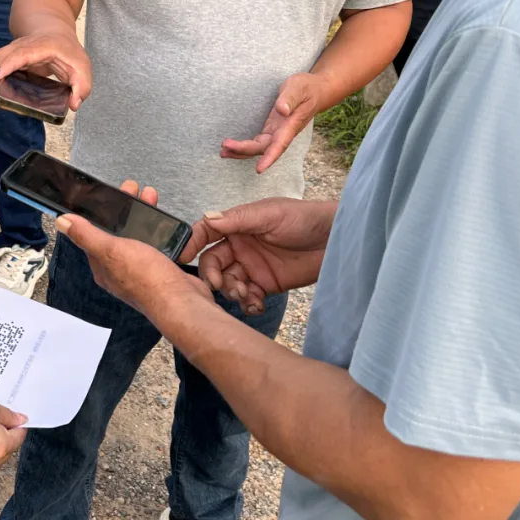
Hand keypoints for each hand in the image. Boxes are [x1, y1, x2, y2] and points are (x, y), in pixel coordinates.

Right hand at [0, 33, 91, 110]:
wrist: (56, 34)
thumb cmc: (69, 53)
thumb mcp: (82, 68)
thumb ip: (82, 87)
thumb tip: (73, 105)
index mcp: (43, 47)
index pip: (22, 53)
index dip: (9, 64)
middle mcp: (24, 45)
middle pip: (1, 56)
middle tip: (3, 95)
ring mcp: (15, 50)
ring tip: (6, 96)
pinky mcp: (10, 58)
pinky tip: (9, 92)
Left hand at [56, 182, 215, 323]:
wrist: (182, 301)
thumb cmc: (147, 280)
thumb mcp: (111, 251)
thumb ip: (86, 235)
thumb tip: (61, 221)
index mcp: (103, 266)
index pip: (94, 234)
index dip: (101, 212)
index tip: (109, 194)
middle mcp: (120, 269)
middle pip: (118, 232)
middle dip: (125, 209)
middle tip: (133, 190)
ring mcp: (141, 269)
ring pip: (138, 235)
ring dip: (143, 215)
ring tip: (150, 197)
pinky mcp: (160, 268)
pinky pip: (156, 243)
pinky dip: (159, 229)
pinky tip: (163, 221)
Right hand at [188, 197, 335, 312]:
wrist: (335, 240)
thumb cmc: (304, 219)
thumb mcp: (270, 214)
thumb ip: (238, 219)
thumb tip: (207, 217)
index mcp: (238, 225)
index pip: (207, 233)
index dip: (193, 244)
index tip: (183, 258)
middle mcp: (241, 246)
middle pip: (213, 263)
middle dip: (212, 276)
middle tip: (221, 285)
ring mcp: (252, 267)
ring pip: (228, 282)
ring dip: (230, 291)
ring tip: (245, 294)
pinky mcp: (266, 285)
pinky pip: (247, 297)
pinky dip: (247, 303)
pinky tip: (256, 305)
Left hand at [221, 72, 327, 172]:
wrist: (316, 91)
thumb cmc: (307, 88)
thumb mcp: (298, 87)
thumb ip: (290, 98)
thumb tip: (281, 110)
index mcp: (291, 125)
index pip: (280, 144)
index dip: (269, 157)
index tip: (259, 169)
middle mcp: (284, 133)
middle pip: (263, 148)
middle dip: (244, 150)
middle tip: (225, 147)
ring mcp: (277, 132)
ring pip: (258, 148)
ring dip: (241, 151)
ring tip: (223, 152)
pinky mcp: (272, 130)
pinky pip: (257, 142)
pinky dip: (244, 147)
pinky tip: (230, 148)